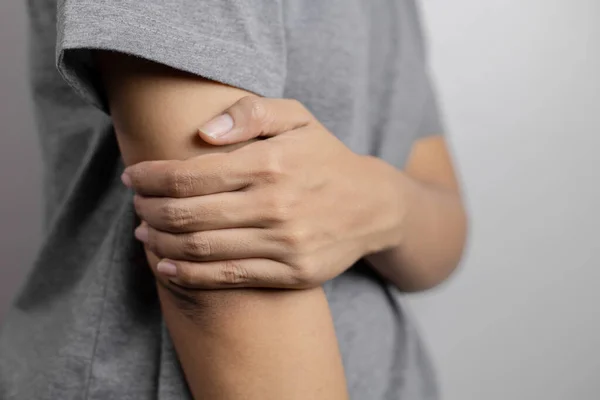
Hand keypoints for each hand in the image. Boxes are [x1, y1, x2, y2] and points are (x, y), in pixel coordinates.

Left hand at [123, 96, 403, 288]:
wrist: (373, 206)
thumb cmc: (325, 158)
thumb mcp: (297, 118)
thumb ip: (251, 113)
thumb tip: (204, 133)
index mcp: (270, 163)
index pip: (189, 175)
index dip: (151, 177)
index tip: (133, 177)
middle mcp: (274, 205)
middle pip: (187, 214)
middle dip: (149, 209)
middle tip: (137, 205)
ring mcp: (284, 244)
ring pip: (201, 248)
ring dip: (161, 241)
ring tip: (144, 231)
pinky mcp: (291, 273)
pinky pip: (228, 278)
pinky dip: (188, 275)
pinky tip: (166, 266)